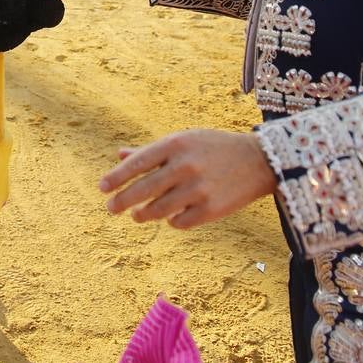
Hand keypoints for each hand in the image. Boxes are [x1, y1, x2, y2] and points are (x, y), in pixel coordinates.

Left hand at [99, 129, 276, 228]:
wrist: (259, 161)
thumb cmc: (213, 148)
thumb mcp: (183, 140)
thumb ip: (151, 150)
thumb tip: (119, 155)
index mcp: (176, 145)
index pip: (137, 163)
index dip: (116, 177)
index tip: (102, 188)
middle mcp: (185, 166)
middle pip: (143, 190)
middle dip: (122, 201)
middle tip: (110, 208)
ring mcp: (199, 190)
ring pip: (158, 210)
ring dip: (143, 214)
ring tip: (137, 215)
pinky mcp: (212, 210)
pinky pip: (180, 222)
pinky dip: (171, 221)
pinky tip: (170, 217)